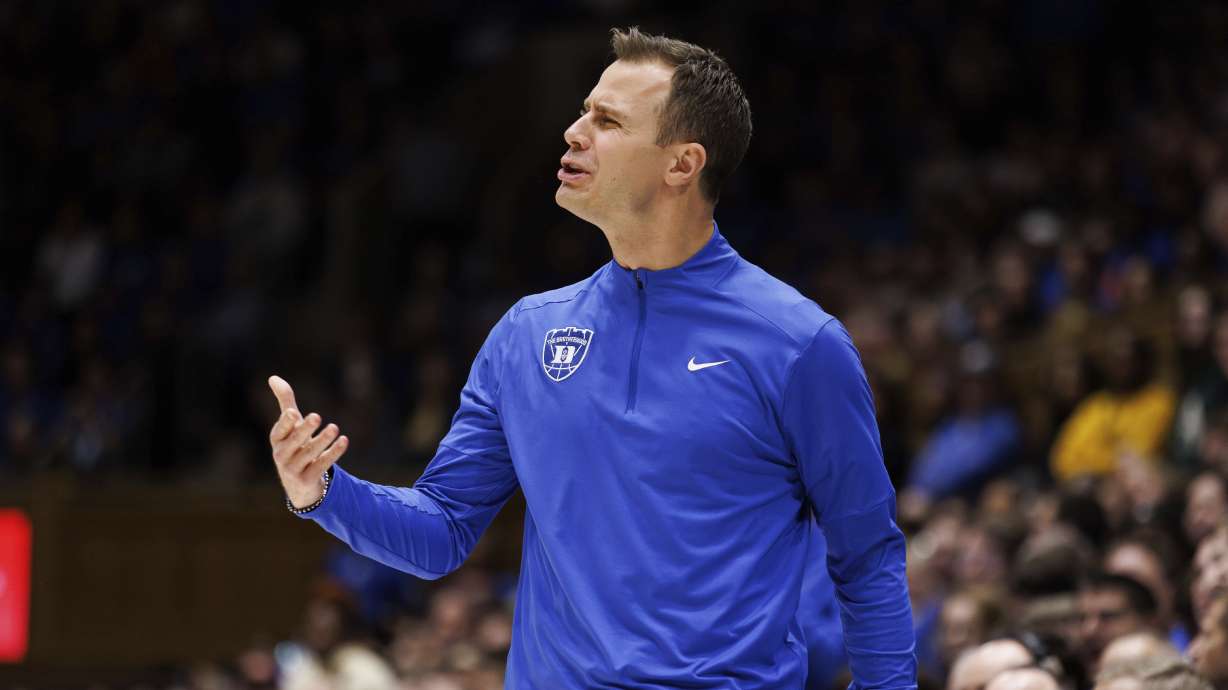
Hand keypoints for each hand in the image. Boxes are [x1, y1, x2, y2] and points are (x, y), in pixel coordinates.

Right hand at [268, 375, 348, 508]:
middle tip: (317, 416)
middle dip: (305, 429)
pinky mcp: (307, 480)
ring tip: (334, 428)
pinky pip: (321, 466)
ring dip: (322, 440)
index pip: (279, 431)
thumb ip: (285, 402)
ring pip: (309, 454)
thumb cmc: (294, 445)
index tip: (294, 412)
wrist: (298, 483)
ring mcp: (293, 470)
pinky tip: (344, 441)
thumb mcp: (290, 425)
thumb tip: (273, 377)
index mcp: (277, 440)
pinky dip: (333, 453)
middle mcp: (281, 455)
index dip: (285, 423)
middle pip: (294, 442)